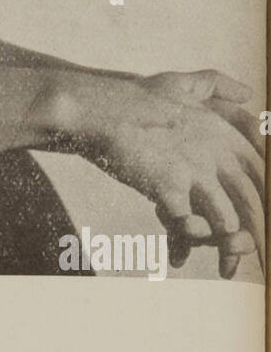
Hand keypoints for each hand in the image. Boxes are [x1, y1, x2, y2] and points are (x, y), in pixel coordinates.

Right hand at [138, 70, 264, 276]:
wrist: (97, 109)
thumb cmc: (134, 98)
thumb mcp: (181, 82)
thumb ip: (216, 84)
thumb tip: (246, 91)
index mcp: (221, 131)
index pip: (262, 169)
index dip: (266, 198)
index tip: (264, 224)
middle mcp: (214, 151)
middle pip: (252, 199)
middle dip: (259, 233)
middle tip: (258, 256)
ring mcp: (192, 169)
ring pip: (227, 219)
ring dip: (228, 247)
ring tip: (226, 268)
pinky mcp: (167, 186)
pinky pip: (187, 225)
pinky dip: (185, 244)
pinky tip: (180, 257)